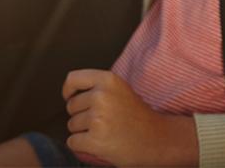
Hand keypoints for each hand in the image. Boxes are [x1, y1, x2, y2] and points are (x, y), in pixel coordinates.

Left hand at [61, 69, 197, 166]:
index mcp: (108, 80)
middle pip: (71, 106)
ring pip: (71, 125)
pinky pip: (72, 142)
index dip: (69, 90)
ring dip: (83, 131)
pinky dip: (82, 146)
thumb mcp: (120, 90)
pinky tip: (100, 143)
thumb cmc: (137, 116)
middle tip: (104, 120)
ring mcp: (98, 118)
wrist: (156, 140)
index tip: (70, 97)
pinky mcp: (95, 140)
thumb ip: (98, 86)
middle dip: (82, 115)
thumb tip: (70, 92)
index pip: (73, 78)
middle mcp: (102, 96)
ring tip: (106, 131)